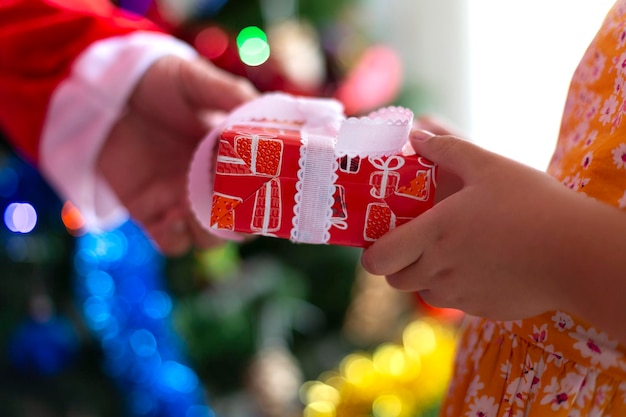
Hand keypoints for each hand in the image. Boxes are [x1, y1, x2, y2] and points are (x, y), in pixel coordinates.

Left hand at [97, 56, 256, 255]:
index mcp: (233, 155)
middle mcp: (212, 183)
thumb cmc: (156, 81)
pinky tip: (172, 216)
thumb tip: (262, 110)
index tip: (273, 186)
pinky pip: (173, 243)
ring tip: (199, 204)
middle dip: (246, 219)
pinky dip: (177, 238)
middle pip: (243, 221)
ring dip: (211, 230)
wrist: (103, 92)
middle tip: (237, 202)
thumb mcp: (195, 78)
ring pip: (211, 237)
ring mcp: (183, 201)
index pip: (265, 186)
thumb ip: (230, 94)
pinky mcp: (152, 213)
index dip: (272, 193)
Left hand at [361, 133, 598, 319]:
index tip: (383, 236)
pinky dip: (454, 286)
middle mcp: (439, 269)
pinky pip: (454, 302)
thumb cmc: (533, 205)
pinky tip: (478, 265)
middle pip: (394, 279)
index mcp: (433, 234)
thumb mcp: (489, 166)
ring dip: (424, 274)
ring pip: (422, 292)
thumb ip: (447, 149)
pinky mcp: (482, 310)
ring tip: (447, 251)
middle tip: (413, 241)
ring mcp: (460, 294)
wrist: (578, 254)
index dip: (372, 252)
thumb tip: (416, 137)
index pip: (377, 259)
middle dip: (396, 262)